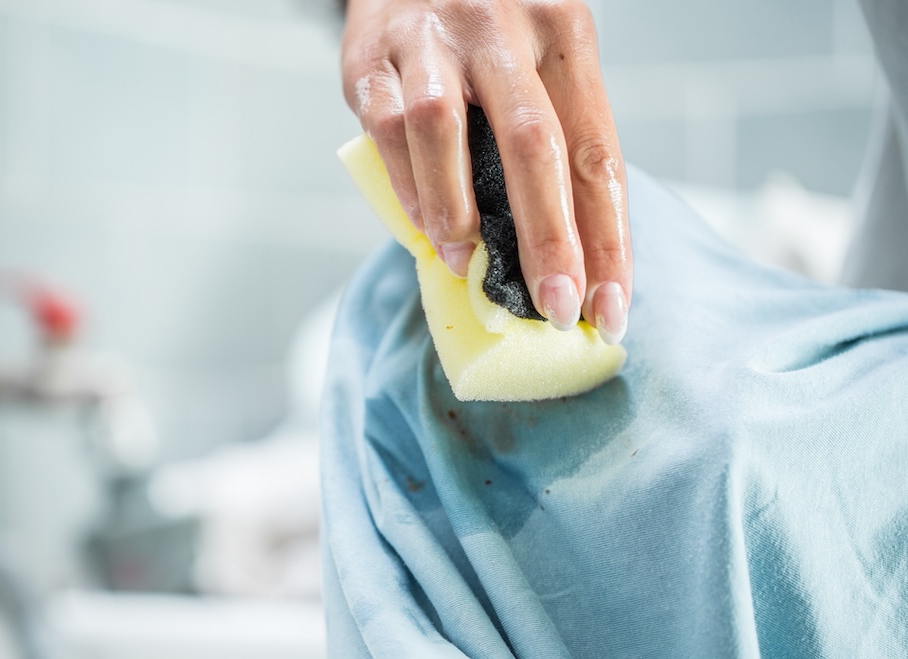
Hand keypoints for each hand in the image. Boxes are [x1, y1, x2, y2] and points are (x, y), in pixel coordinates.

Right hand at [341, 0, 631, 343]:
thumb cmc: (486, 30)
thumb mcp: (538, 57)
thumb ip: (552, 138)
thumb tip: (567, 256)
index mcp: (563, 31)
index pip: (596, 149)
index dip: (607, 237)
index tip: (610, 306)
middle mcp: (502, 27)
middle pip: (534, 144)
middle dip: (550, 240)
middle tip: (557, 307)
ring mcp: (432, 39)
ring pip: (444, 132)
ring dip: (458, 215)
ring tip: (467, 266)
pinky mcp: (372, 58)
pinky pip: (388, 130)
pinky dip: (408, 188)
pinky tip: (424, 226)